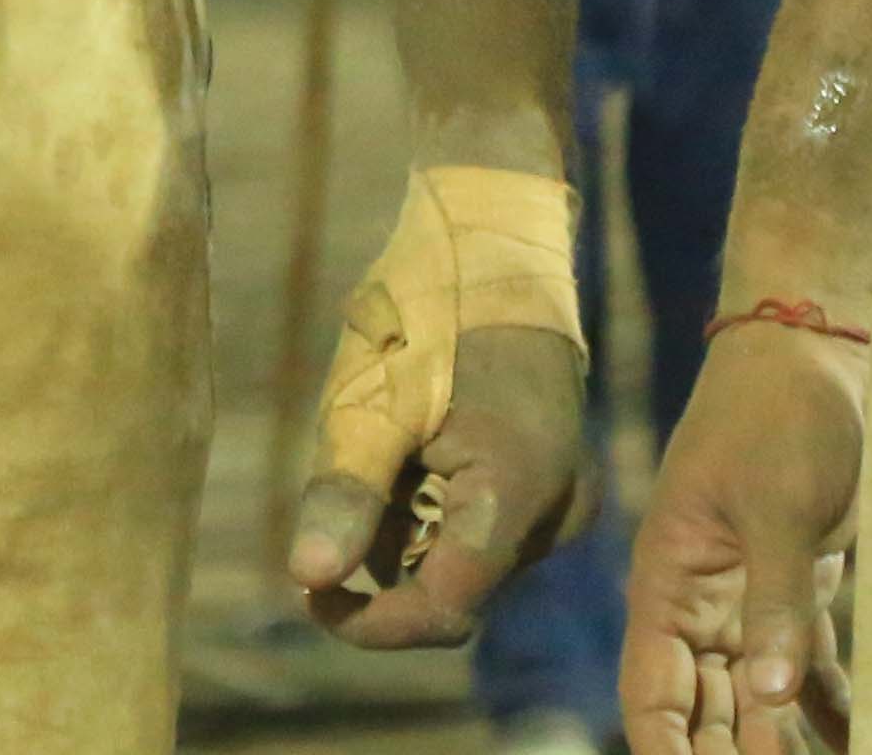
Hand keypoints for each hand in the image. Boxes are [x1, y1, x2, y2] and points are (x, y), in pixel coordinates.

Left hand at [289, 317, 583, 649]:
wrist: (497, 249)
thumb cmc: (428, 313)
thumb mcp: (371, 401)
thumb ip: (345, 493)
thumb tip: (307, 578)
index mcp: (517, 491)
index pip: (444, 610)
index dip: (371, 623)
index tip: (310, 596)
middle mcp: (556, 514)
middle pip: (450, 588)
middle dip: (386, 551)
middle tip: (358, 467)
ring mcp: (563, 502)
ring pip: (460, 562)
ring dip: (406, 526)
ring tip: (394, 439)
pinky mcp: (555, 490)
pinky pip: (481, 533)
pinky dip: (433, 508)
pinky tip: (423, 444)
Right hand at [625, 315, 864, 754]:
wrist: (816, 351)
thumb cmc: (776, 414)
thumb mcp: (775, 505)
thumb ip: (777, 603)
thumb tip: (771, 699)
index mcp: (667, 584)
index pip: (653, 697)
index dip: (669, 754)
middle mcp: (701, 607)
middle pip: (708, 715)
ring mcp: (751, 600)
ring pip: (759, 702)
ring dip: (784, 747)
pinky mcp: (802, 589)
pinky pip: (810, 670)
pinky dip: (829, 712)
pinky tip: (858, 743)